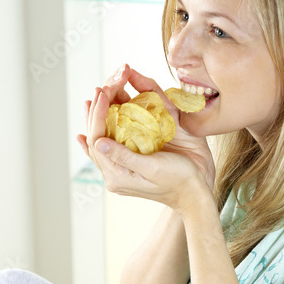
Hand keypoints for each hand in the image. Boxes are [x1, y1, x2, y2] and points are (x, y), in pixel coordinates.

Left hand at [76, 64, 216, 216]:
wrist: (194, 193)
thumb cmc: (179, 180)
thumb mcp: (152, 168)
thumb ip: (124, 157)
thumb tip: (98, 142)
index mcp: (118, 176)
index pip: (97, 140)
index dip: (97, 114)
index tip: (102, 93)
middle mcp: (116, 173)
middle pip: (96, 139)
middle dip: (95, 113)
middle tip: (99, 89)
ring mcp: (121, 170)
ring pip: (100, 142)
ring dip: (96, 120)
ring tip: (95, 99)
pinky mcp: (129, 166)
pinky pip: (110, 148)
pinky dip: (101, 135)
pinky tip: (88, 133)